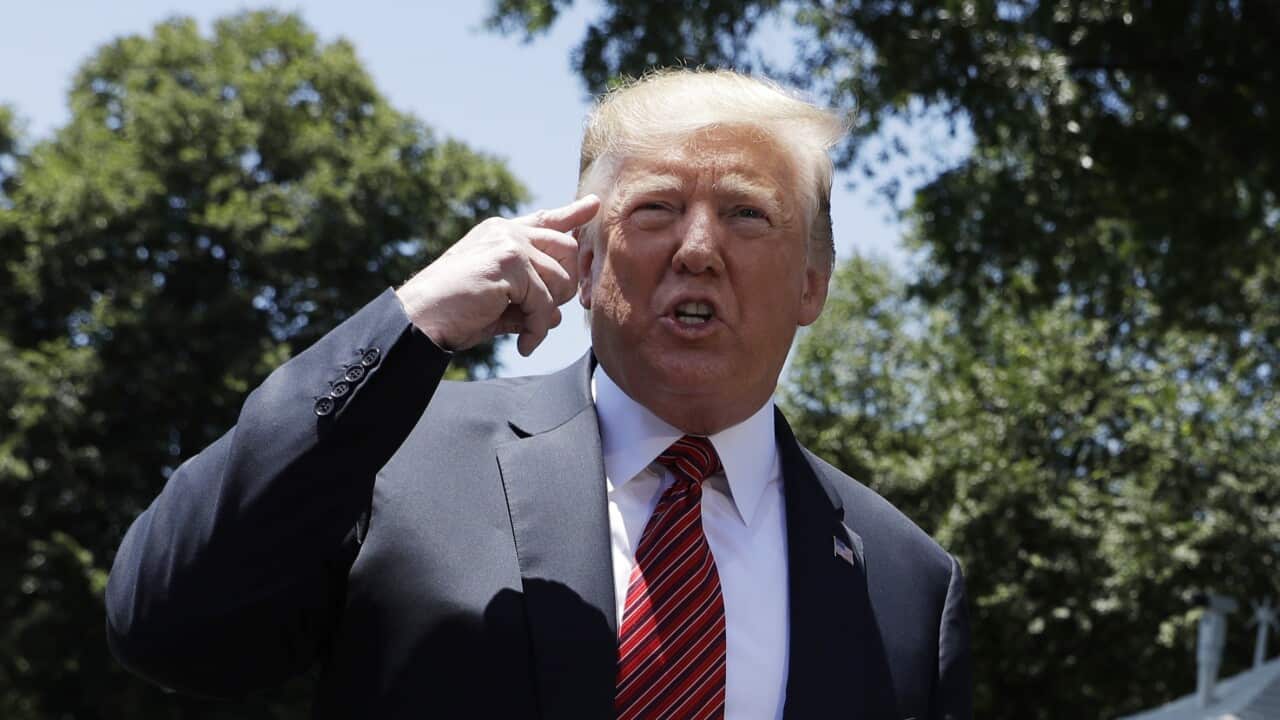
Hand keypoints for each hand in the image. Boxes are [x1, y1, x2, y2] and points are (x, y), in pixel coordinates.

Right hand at [396, 195, 600, 355]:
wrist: (419, 318)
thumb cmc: (454, 312)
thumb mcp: (498, 302)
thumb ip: (528, 299)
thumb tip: (559, 315)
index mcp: (501, 234)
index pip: (546, 220)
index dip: (571, 214)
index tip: (594, 204)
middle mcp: (507, 232)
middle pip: (567, 249)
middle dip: (564, 286)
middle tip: (543, 315)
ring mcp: (509, 244)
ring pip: (560, 279)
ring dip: (548, 314)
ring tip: (527, 332)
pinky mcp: (510, 263)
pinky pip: (544, 302)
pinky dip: (538, 329)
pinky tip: (525, 345)